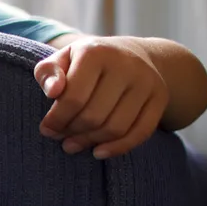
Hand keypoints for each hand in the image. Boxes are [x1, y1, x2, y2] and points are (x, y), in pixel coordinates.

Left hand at [34, 36, 168, 158]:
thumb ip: (48, 72)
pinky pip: (141, 132)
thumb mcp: (62, 58)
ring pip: (115, 127)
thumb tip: (53, 91)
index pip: (73, 98)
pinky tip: (98, 153)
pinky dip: (118, 148)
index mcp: (95, 53)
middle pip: (94, 116)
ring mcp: (146, 82)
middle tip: (58, 137)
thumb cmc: (87, 61)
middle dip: (71, 131)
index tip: (46, 129)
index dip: (56, 119)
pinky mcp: (160, 98)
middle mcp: (125, 65)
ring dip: (90, 141)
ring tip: (72, 144)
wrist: (133, 54)